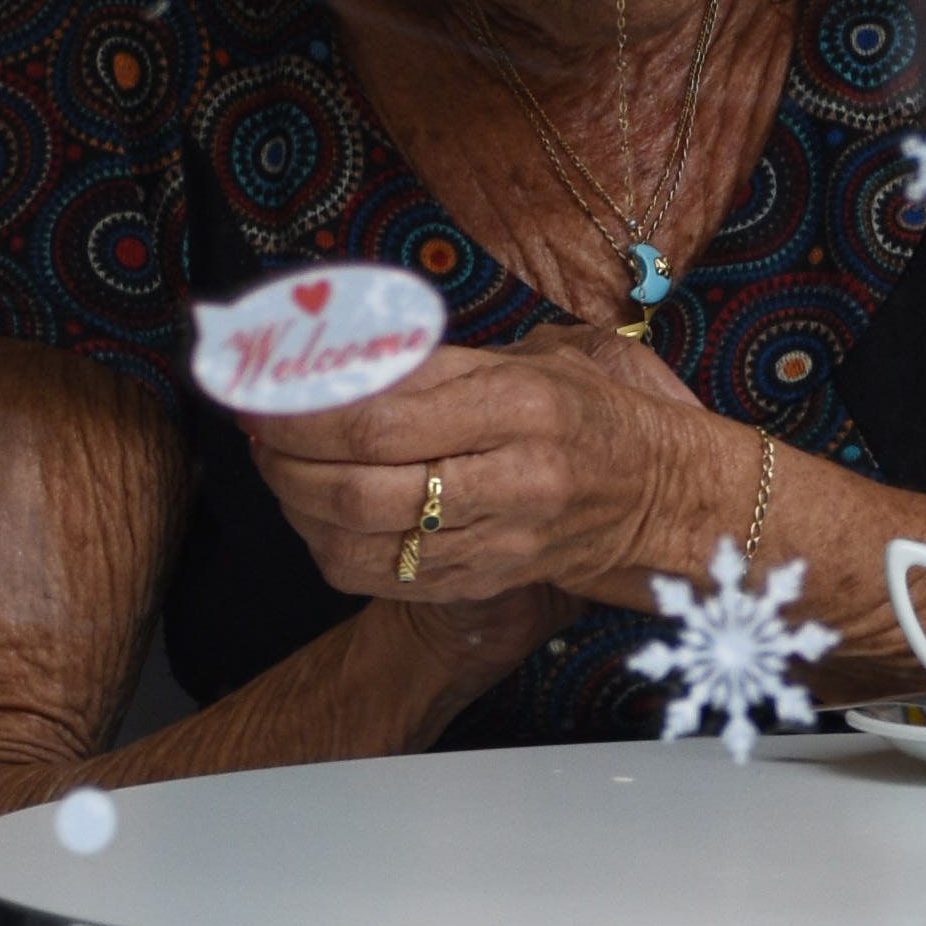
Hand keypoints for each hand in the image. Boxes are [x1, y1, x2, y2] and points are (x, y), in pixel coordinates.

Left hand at [247, 319, 726, 616]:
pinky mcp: (487, 579)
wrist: (670, 501)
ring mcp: (499, 538)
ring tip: (276, 464)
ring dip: (296, 501)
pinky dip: (329, 544)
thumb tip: (340, 346)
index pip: (382, 414)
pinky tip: (315, 511)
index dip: (303, 406)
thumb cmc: (600, 412)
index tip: (261, 384)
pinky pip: (383, 576)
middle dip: (284, 457)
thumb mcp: (542, 355)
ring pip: (362, 537)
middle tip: (255, 428)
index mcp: (521, 402)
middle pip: (360, 483)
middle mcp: (511, 475)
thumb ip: (448, 357)